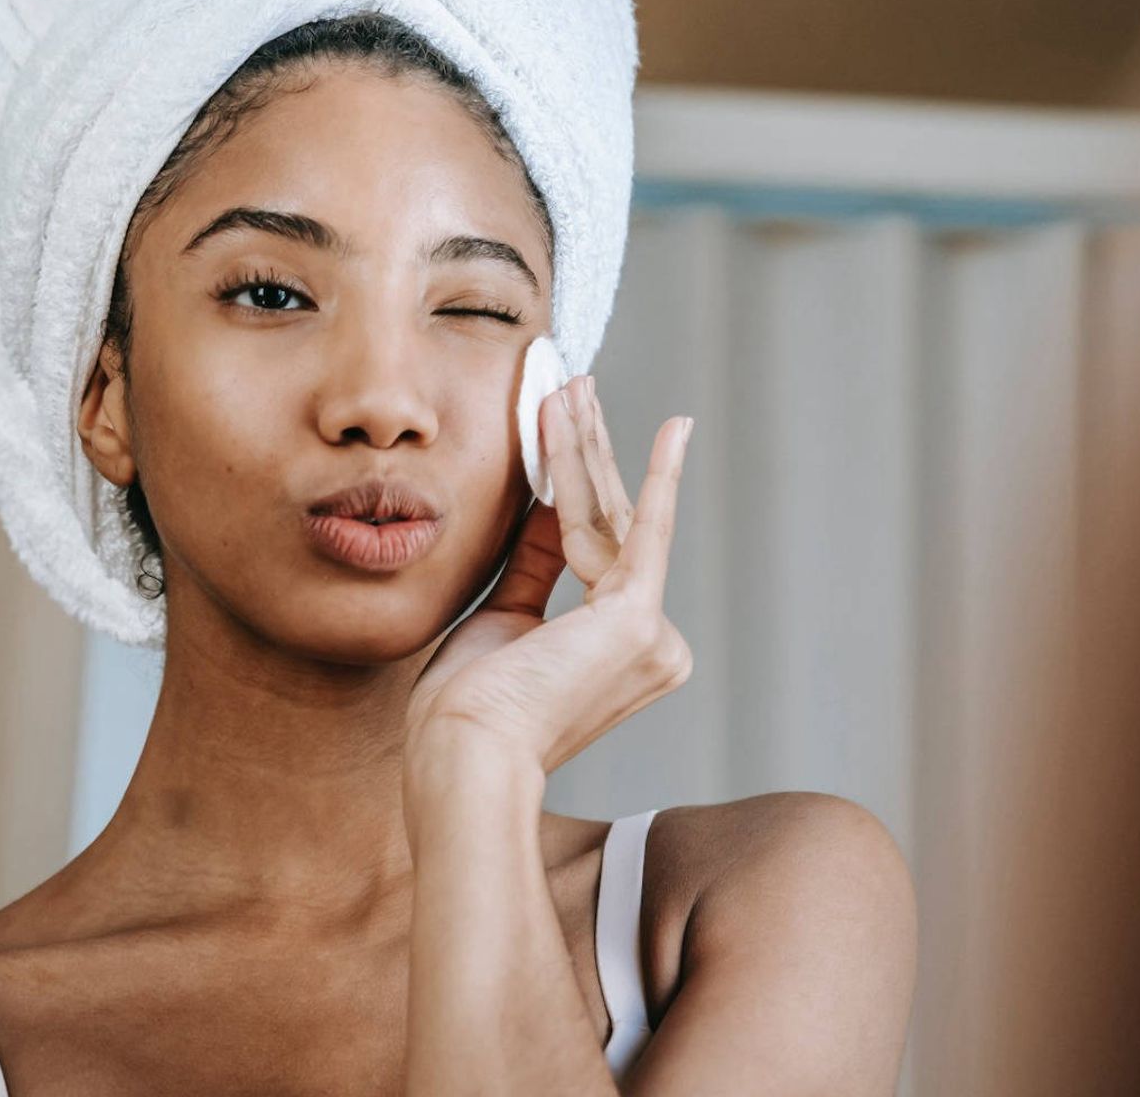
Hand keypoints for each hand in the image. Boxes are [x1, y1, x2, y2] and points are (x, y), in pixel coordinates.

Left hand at [405, 374, 695, 776]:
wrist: (464, 753)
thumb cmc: (468, 708)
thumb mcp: (503, 617)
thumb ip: (538, 562)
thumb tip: (555, 503)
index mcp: (621, 654)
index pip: (599, 551)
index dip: (578, 486)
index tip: (567, 433)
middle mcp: (655, 647)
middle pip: (613, 525)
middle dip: (588, 452)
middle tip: (574, 387)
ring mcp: (654, 636)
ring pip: (613, 518)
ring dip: (587, 447)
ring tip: (573, 385)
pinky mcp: (640, 619)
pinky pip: (641, 528)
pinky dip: (654, 474)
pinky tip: (675, 431)